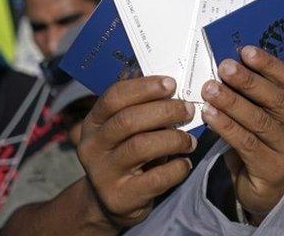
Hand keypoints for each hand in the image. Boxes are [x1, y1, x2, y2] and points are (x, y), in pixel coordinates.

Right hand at [77, 76, 196, 227]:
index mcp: (93, 122)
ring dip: (173, 139)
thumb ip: (142, 109)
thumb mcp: (126, 130)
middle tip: (188, 109)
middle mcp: (93, 146)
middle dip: (164, 111)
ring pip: (140, 147)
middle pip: (128, 120)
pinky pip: (155, 178)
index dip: (144, 87)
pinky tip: (185, 163)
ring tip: (190, 141)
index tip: (171, 83)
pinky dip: (177, 168)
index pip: (114, 97)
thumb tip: (173, 85)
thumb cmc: (127, 155)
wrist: (112, 201)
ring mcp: (104, 173)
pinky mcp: (120, 197)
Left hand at [201, 46, 283, 221]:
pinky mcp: (272, 169)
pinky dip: (226, 126)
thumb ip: (254, 96)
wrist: (266, 193)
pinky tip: (209, 115)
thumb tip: (228, 63)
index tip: (246, 50)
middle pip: (276, 99)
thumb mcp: (263, 118)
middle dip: (248, 81)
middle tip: (224, 67)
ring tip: (209, 89)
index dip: (269, 64)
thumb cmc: (261, 146)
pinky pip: (246, 143)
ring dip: (232, 102)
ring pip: (259, 121)